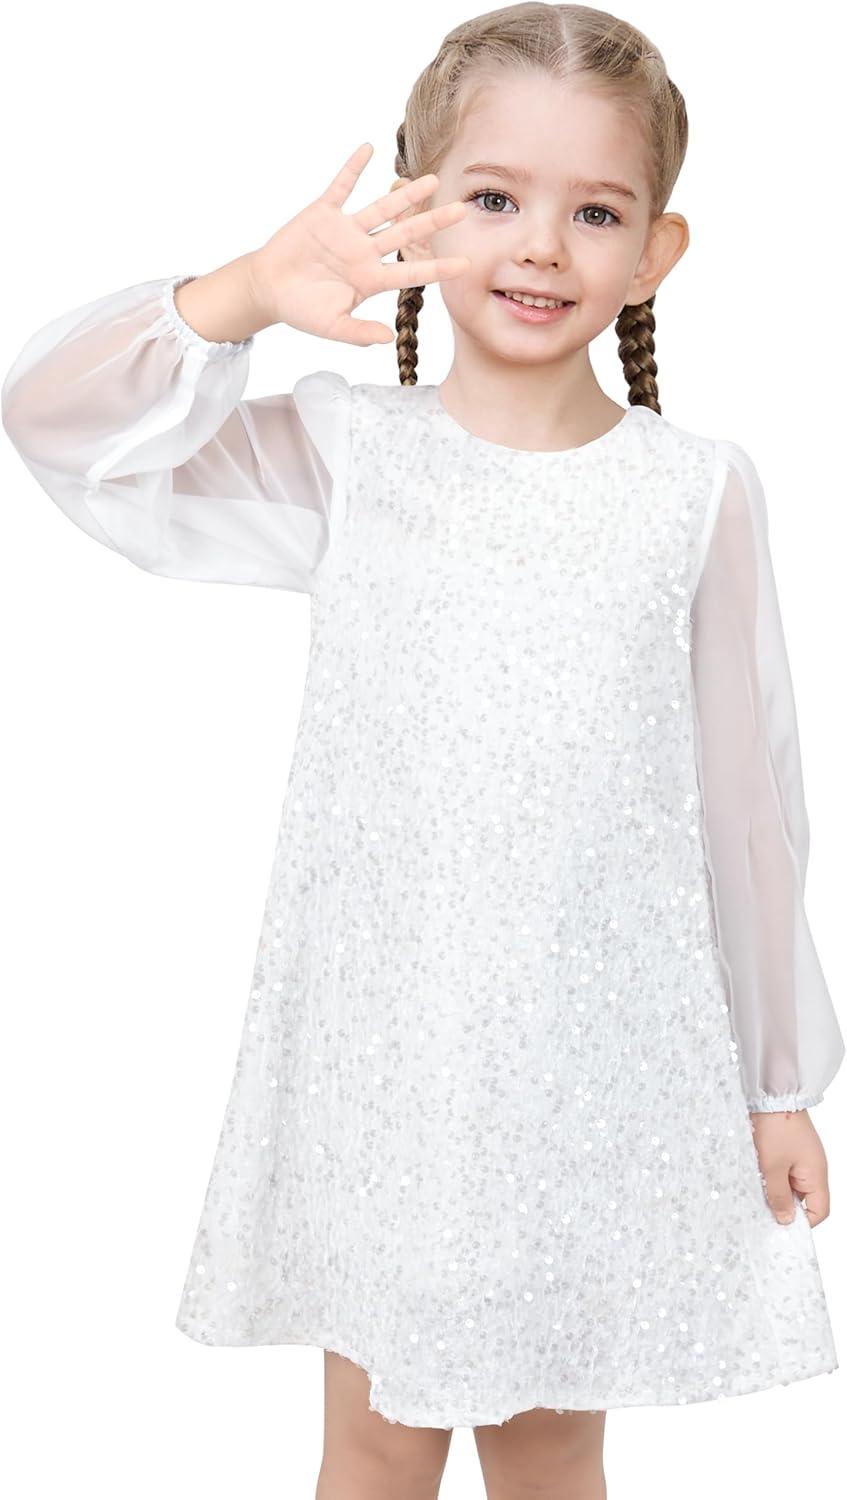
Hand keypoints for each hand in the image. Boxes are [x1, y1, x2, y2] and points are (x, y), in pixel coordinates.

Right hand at [245, 141, 469, 346]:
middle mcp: (364, 251)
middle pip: (405, 234)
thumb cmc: (301, 310)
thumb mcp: (332, 326)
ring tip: (431, 180)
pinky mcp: (324, 212)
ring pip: (381, 208)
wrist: (269, 289)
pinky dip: (353, 168)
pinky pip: (341, 186)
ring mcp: (346, 230)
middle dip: (433, 222)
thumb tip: (388, 338)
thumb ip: (359, 333)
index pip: (412, 272)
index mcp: (371, 279)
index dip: (438, 269)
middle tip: (462, 211)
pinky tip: (369, 149)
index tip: (466, 265)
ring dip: (405, 194)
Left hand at [749, 1109, 830, 1226]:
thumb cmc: (775, 1127)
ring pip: (790, 1186)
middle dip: (785, 1206)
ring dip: (775, 1190)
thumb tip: (786, 1221)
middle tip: (763, 1210)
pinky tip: (756, 1176)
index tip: (781, 1226)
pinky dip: (771, 1177)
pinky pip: (783, 1172)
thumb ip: (779, 1196)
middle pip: (804, 1200)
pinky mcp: (788, 1149)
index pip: (819, 1211)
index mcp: (816, 1175)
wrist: (770, 1094)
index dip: (802, 1223)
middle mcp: (812, 1168)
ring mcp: (801, 1158)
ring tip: (757, 1191)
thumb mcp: (772, 1167)